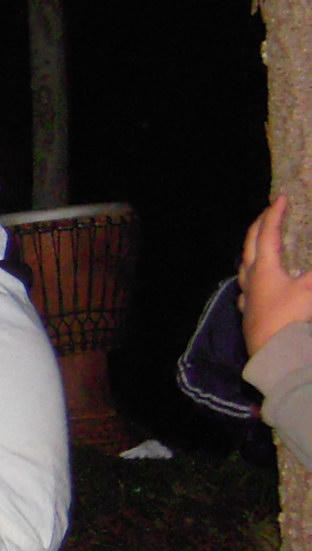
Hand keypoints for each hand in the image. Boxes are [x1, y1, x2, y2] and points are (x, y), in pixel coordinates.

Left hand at [241, 195, 311, 354]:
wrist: (273, 353)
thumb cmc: (292, 317)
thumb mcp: (311, 288)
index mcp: (263, 268)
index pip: (267, 233)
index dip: (274, 214)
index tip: (280, 198)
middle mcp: (250, 279)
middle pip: (250, 246)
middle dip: (259, 227)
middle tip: (268, 213)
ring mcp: (247, 296)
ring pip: (244, 267)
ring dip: (252, 252)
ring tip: (259, 246)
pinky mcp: (249, 313)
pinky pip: (246, 289)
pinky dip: (252, 280)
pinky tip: (252, 285)